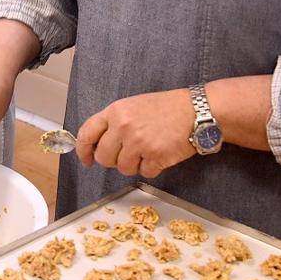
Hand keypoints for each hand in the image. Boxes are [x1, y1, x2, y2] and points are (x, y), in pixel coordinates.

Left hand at [76, 88, 196, 177]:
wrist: (198, 111)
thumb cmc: (167, 108)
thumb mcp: (133, 106)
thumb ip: (114, 122)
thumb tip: (98, 144)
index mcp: (115, 111)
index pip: (86, 133)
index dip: (83, 150)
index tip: (86, 159)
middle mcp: (123, 126)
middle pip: (103, 157)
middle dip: (113, 160)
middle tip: (127, 154)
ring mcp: (138, 142)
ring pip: (122, 168)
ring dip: (134, 165)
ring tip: (147, 151)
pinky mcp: (155, 156)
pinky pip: (144, 173)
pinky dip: (152, 168)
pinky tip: (160, 154)